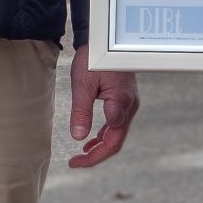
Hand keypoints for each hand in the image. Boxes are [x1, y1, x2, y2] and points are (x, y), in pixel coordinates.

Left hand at [66, 44, 137, 168]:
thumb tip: (78, 138)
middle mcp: (129, 107)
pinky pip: (117, 125)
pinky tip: (91, 140)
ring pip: (117, 135)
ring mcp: (129, 104)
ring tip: (80, 155)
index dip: (93, 157)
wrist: (105, 38)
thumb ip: (81, 111)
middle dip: (96, 156)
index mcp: (120, 104)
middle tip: (75, 163)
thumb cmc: (94, 57)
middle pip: (116, 142)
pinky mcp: (125, 100)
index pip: (110, 142)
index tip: (74, 161)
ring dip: (100, 147)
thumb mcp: (83, 84)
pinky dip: (104, 136)